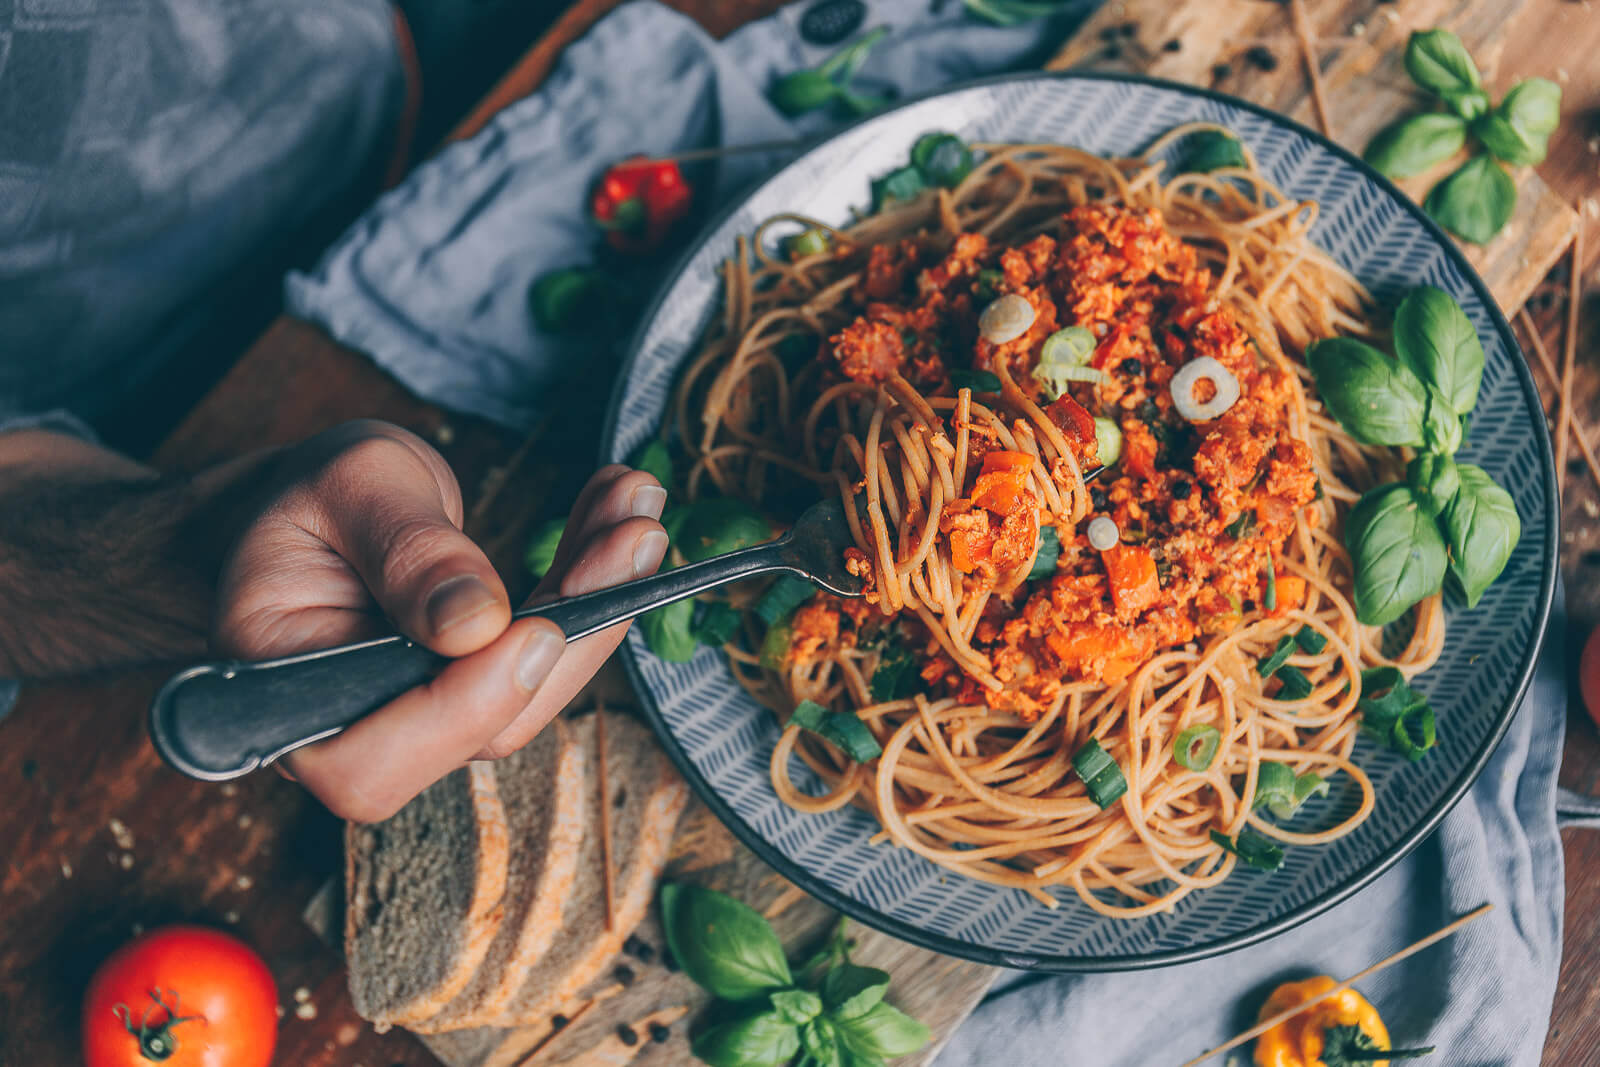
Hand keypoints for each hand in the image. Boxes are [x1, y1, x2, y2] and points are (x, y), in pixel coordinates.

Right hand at [212, 420, 666, 821]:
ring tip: (636, 516)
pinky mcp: (479, 694)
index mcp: (287, 696)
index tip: (538, 630)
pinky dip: (592, 592)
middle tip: (632, 540)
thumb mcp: (349, 487)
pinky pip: (546, 659)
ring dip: (600, 604)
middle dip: (572, 636)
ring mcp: (427, 723)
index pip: (370, 758)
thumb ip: (406, 551)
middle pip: (481, 730)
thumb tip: (475, 624)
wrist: (316, 510)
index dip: (462, 709)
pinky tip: (621, 525)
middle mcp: (358, 733)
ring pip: (533, 694)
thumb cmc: (311, 498)